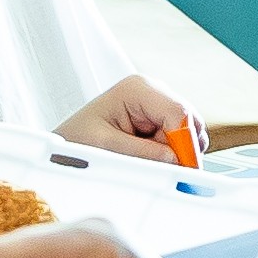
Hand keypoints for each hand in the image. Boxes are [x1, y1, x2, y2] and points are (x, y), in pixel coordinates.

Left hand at [58, 71, 204, 165]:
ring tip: (144, 158)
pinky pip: (180, 139)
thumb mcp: (106, 148)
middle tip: (162, 168)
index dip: (185, 142)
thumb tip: (175, 159)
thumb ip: (142, 153)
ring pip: (189, 132)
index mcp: (138, 88)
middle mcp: (153, 91)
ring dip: (175, 151)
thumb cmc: (78, 139)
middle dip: (181, 148)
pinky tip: (149, 156)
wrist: (67, 144)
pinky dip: (171, 152)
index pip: (178, 111)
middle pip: (189, 120)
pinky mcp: (160, 119)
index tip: (182, 167)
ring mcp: (158, 104)